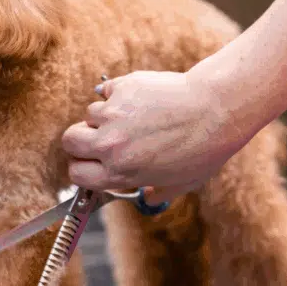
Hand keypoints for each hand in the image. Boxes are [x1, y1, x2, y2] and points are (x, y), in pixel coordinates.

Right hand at [62, 70, 244, 204]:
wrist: (217, 110)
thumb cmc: (204, 148)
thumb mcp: (182, 183)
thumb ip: (158, 192)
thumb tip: (148, 197)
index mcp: (121, 173)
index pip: (76, 174)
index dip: (81, 167)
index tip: (90, 161)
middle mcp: (112, 145)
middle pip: (70, 140)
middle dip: (81, 139)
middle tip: (99, 135)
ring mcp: (115, 115)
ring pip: (91, 113)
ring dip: (106, 114)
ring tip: (135, 115)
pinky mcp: (123, 88)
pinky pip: (108, 90)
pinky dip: (120, 92)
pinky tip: (143, 98)